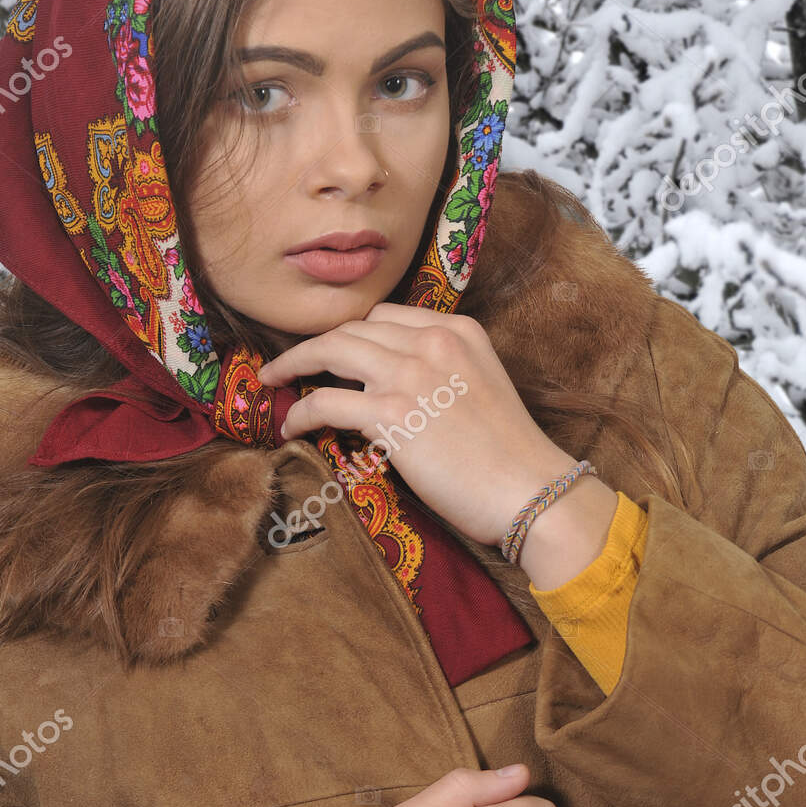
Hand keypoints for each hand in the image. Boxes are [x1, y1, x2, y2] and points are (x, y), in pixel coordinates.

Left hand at [257, 302, 578, 547]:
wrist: (531, 489)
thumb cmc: (510, 455)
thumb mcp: (480, 387)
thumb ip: (442, 373)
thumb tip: (396, 388)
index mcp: (458, 330)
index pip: (388, 317)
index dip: (353, 335)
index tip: (333, 353)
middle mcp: (432, 340)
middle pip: (353, 328)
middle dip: (314, 344)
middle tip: (288, 365)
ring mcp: (410, 374)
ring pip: (330, 351)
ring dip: (293, 365)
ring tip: (274, 383)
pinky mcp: (392, 414)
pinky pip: (325, 401)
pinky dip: (300, 411)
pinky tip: (290, 425)